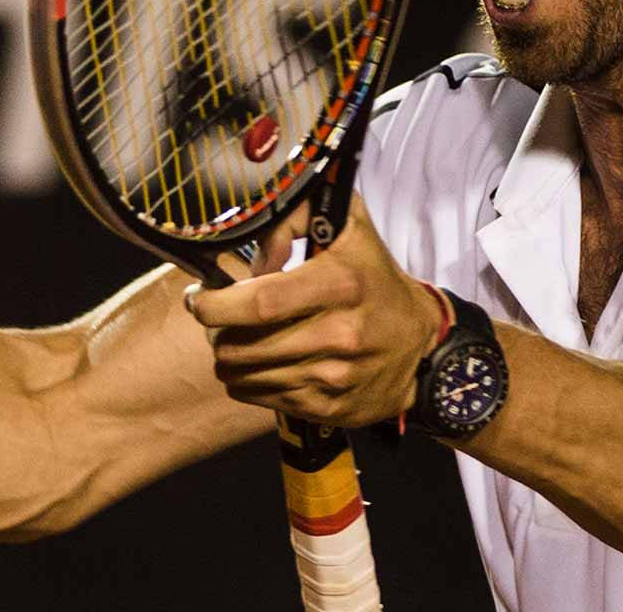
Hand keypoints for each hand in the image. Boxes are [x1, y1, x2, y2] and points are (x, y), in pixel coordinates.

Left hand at [184, 194, 443, 426]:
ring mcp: (333, 377)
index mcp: (341, 283)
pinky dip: (248, 381)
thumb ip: (296, 215)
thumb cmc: (374, 278)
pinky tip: (261, 363)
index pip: (259, 302)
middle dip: (215, 331)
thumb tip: (257, 250)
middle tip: (217, 319)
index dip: (216, 304)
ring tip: (239, 339)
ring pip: (243, 375)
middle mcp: (339, 334)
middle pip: (242, 345)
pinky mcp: (328, 408)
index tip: (201, 297)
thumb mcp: (349, 226)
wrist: (420, 345)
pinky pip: (260, 398)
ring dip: (228, 357)